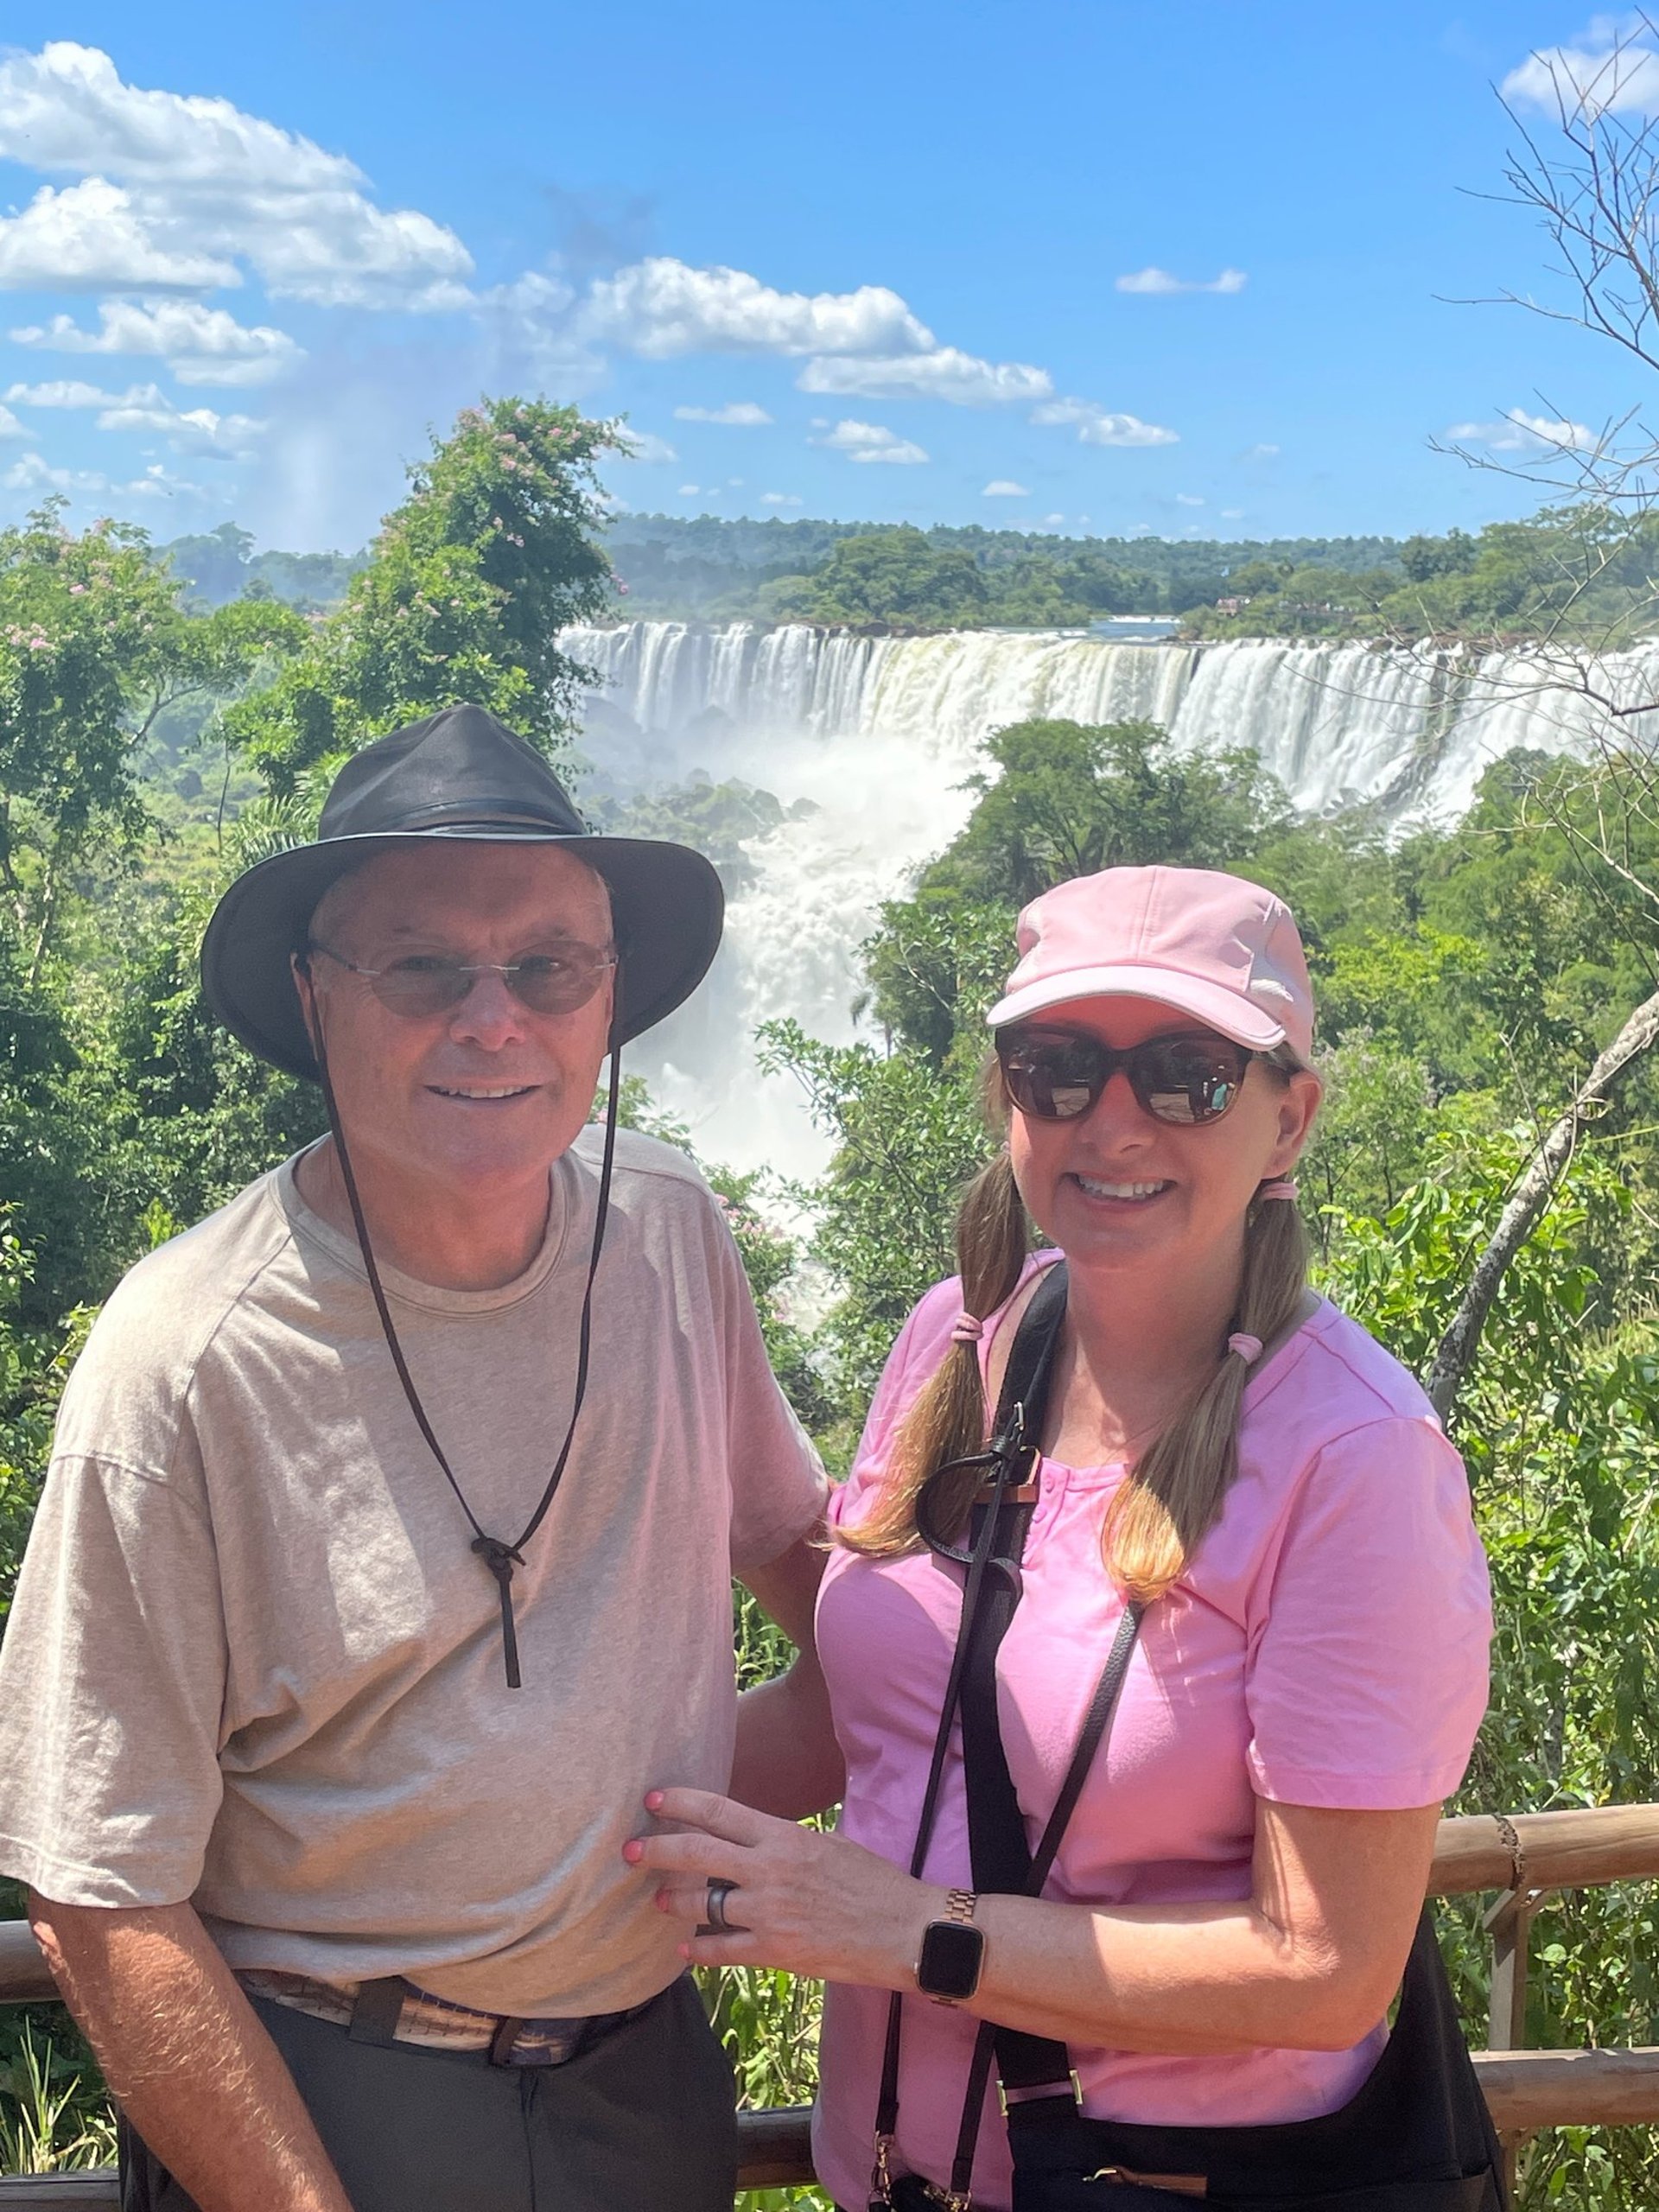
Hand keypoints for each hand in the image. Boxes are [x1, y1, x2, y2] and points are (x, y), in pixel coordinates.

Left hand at [624, 1787, 936, 1987]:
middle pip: (695, 1853)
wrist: (903, 1930)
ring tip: (658, 1901)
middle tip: (629, 1851)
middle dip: (655, 1850)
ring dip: (673, 1901)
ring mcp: (769, 1912)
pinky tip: (683, 1948)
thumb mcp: (826, 1844)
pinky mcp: (775, 1952)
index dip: (680, 1803)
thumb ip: (782, 1843)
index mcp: (783, 1836)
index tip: (653, 1801)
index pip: (719, 1811)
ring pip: (701, 1903)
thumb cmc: (871, 1882)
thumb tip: (746, 1840)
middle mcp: (769, 1870)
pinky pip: (721, 1949)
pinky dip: (697, 1948)